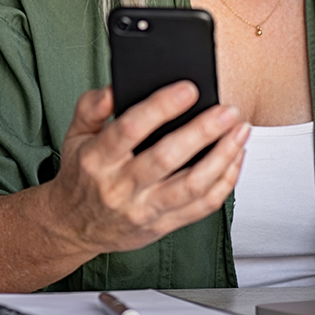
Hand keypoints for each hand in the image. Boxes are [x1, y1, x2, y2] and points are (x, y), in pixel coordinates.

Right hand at [43, 83, 248, 256]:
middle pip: (167, 158)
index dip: (161, 108)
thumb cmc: (81, 175)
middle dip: (203, 131)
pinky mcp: (162, 226)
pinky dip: (225, 182)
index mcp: (98, 159)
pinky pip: (201, 207)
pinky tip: (235, 158)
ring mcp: (144, 209)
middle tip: (227, 110)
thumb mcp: (74, 135)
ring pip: (191, 185)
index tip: (188, 89)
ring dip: (222, 156)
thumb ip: (91, 107)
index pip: (130, 129)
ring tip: (240, 131)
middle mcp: (120, 187)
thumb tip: (113, 88)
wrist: (73, 227)